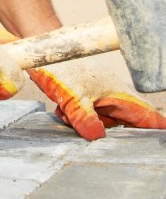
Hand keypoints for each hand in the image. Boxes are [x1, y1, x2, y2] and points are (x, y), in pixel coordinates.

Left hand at [27, 59, 165, 139]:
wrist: (43, 51)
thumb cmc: (62, 66)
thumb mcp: (71, 94)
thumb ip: (83, 116)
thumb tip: (97, 136)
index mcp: (122, 97)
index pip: (149, 118)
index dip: (157, 133)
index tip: (156, 147)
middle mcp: (115, 100)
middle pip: (123, 129)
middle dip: (106, 134)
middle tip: (88, 126)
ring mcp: (101, 100)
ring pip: (101, 125)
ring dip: (84, 123)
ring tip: (67, 110)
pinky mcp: (87, 100)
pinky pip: (86, 119)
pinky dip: (74, 117)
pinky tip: (62, 109)